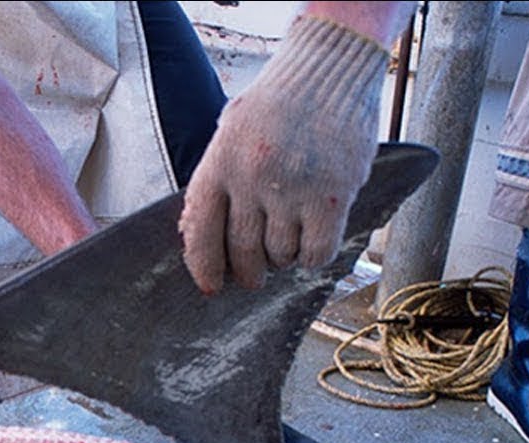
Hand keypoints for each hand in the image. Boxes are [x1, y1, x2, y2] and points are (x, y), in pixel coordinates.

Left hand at [179, 15, 387, 293]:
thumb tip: (196, 235)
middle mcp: (252, 176)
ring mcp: (293, 188)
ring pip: (282, 255)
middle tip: (255, 275)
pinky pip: (316, 252)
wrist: (330, 69)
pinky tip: (315, 236)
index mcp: (221, 160)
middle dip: (249, 272)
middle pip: (244, 252)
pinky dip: (314, 254)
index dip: (203, 266)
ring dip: (285, 255)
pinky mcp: (332, 197)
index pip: (201, 230)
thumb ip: (216, 179)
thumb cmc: (279, 103)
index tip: (211, 287)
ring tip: (291, 233)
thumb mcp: (231, 131)